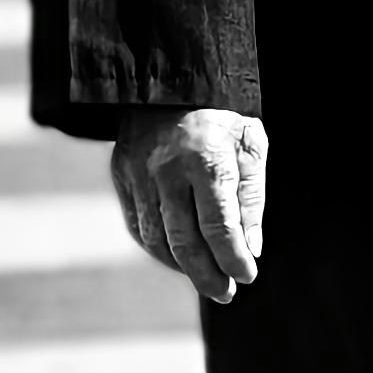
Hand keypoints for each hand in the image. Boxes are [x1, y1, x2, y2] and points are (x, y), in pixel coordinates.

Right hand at [112, 105, 266, 304]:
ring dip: (182, 267)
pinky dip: (159, 249)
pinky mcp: (121, 175)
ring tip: (208, 279)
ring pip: (157, 239)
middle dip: (207, 275)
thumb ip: (251, 198)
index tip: (247, 276)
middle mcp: (166, 169)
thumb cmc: (223, 115)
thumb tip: (250, 249)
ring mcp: (138, 174)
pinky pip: (139, 225)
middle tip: (226, 294)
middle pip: (184, 241)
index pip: (219, 225)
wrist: (170, 79)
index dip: (233, 257)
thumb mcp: (250, 145)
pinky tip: (180, 258)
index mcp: (205, 158)